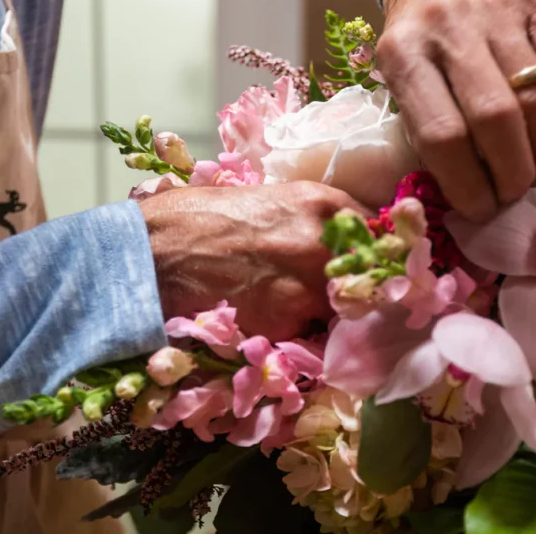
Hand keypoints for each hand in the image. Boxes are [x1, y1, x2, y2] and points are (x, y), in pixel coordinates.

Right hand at [137, 182, 367, 341]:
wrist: (154, 254)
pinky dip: (300, 335)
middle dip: (362, 288)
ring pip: (345, 311)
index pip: (381, 234)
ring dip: (333, 316)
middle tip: (349, 295)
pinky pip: (311, 337)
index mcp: (323, 204)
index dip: (377, 252)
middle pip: (372, 277)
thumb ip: (311, 218)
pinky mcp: (286, 328)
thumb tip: (341, 239)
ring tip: (305, 311)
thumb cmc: (198, 217)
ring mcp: (309, 290)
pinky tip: (277, 325)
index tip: (373, 263)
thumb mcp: (267, 198)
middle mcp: (326, 246)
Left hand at [379, 0, 535, 221]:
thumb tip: (473, 198)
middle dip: (512, 173)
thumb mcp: (402, 84)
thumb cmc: (419, 46)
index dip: (468, 184)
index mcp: (402, 53)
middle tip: (514, 193)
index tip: (481, 209)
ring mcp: (495, 7)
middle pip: (495, 118)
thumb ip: (428, 129)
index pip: (441, 134)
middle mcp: (448, 24)